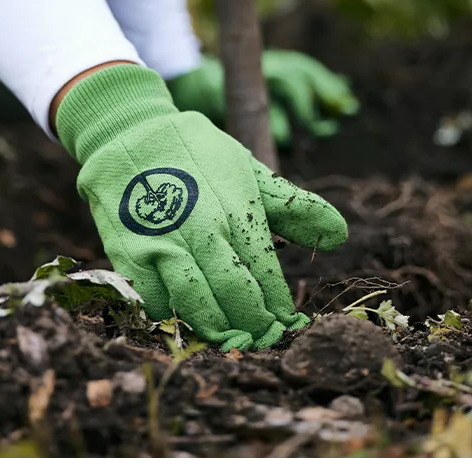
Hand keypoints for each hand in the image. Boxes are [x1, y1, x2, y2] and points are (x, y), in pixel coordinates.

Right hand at [57, 65, 348, 351]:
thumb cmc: (198, 152)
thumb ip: (295, 208)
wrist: (130, 131)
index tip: (289, 324)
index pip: (267, 272)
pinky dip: (171, 316)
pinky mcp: (129, 250)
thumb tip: (342, 236)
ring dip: (216, 327)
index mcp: (239, 212)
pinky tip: (185, 321)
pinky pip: (152, 297)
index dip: (279, 305)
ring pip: (195, 300)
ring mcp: (165, 241)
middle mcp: (205, 229)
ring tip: (231, 341)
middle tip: (263, 340)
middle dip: (253, 323)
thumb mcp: (251, 171)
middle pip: (236, 292)